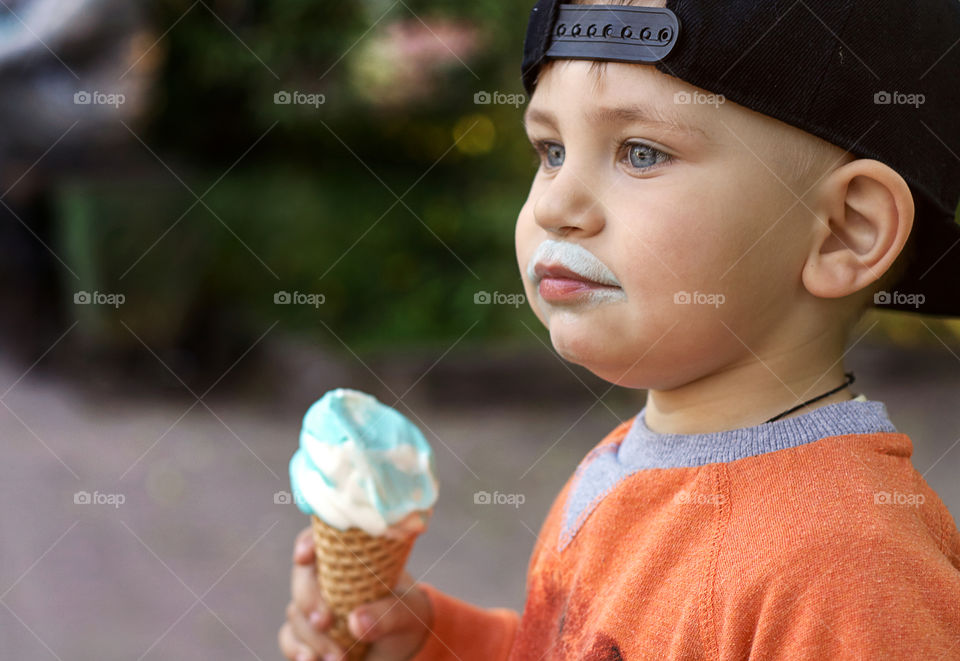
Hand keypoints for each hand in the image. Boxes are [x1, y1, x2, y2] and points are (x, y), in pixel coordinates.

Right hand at [279, 527, 433, 660]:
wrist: (404, 645)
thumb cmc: (406, 613)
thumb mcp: (406, 610)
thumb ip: (386, 614)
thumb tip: (356, 621)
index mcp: (351, 560)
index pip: (322, 540)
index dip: (307, 542)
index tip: (304, 557)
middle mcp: (326, 579)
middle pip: (302, 578)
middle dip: (308, 598)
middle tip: (324, 621)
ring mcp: (314, 607)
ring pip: (296, 613)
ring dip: (312, 636)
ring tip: (339, 658)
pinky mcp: (308, 636)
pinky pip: (290, 639)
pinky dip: (297, 651)